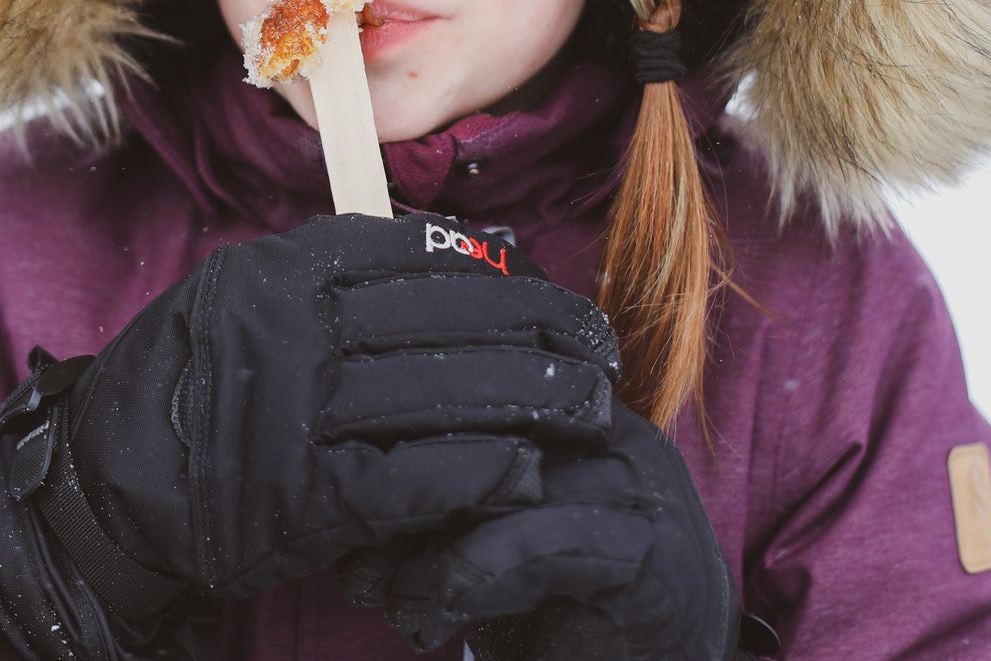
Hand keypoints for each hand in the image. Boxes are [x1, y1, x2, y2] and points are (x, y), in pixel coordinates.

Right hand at [0, 213, 621, 659]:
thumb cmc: (190, 380)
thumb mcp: (246, 292)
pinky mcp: (299, 497)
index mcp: (281, 270)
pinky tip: (518, 462)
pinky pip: (402, 476)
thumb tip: (450, 248)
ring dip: (524, 397)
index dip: (490, 269)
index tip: (544, 283)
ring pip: (434, 391)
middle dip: (533, 329)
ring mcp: (294, 411)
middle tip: (596, 342)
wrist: (109, 484)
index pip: (409, 254)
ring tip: (586, 401)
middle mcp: (289, 327)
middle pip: (439, 318)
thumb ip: (334, 272)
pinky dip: (466, 470)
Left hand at [341, 396, 740, 660]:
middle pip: (484, 424)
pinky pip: (540, 543)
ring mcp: (633, 479)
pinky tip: (433, 615)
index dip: (401, 425)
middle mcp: (605, 424)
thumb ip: (438, 500)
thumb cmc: (559, 602)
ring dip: (426, 547)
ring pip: (502, 480)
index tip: (344, 484)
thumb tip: (346, 505)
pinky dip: (470, 574)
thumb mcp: (486, 536)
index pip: (476, 375)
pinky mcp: (646, 549)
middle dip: (405, 490)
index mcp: (569, 399)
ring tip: (387, 594)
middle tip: (354, 558)